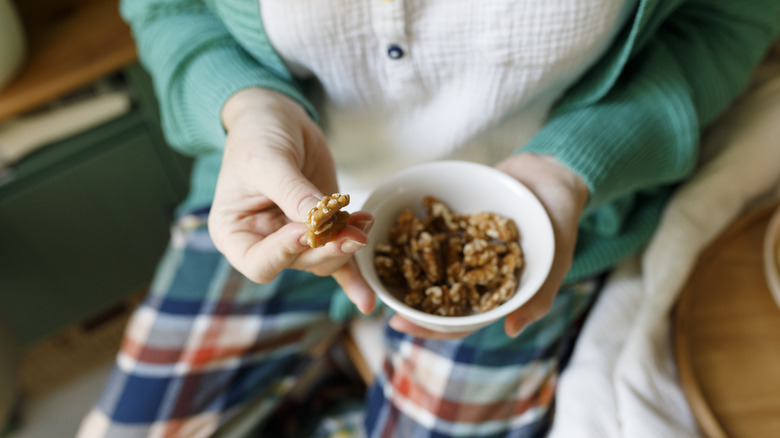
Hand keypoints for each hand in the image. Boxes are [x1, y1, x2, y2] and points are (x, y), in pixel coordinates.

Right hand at [208, 88, 375, 312]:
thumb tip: (321, 223)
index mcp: (234, 233)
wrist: (277, 117)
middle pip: (297, 263)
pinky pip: (337, 261)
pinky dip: (353, 277)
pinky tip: (368, 298)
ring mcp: (293, 238)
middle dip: (328, 251)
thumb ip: (293, 193)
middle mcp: (263, 242)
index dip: (284, 252)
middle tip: (353, 236)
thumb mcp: (268, 161)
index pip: (259, 262)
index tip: (306, 230)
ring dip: (347, 248)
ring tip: (364, 222)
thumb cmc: (258, 135)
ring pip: (323, 260)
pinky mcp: (320, 230)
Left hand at [389, 153, 588, 338]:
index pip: (460, 322)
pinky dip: (413, 234)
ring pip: (429, 267)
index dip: (432, 328)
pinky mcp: (456, 224)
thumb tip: (512, 330)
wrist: (552, 175)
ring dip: (406, 271)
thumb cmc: (559, 220)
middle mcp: (474, 275)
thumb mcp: (555, 260)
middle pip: (437, 300)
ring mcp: (463, 250)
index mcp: (495, 294)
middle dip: (411, 305)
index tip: (402, 324)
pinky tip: (390, 233)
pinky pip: (432, 233)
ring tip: (377, 271)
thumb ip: (536, 295)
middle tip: (382, 304)